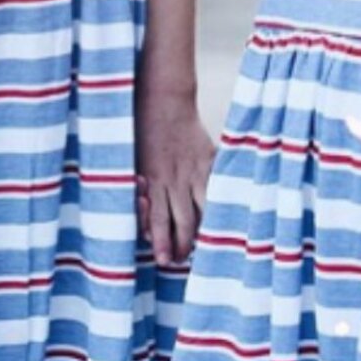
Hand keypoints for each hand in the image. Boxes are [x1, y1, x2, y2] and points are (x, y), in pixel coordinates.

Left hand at [135, 94, 215, 265]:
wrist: (164, 99)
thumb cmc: (141, 133)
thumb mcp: (134, 163)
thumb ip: (143, 192)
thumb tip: (148, 224)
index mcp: (152, 180)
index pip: (158, 219)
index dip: (161, 242)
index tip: (164, 260)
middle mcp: (174, 178)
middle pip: (183, 221)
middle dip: (184, 245)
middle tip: (183, 261)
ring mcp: (195, 169)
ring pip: (203, 209)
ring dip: (204, 231)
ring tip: (205, 248)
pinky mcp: (210, 159)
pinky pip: (218, 187)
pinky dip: (221, 204)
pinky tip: (226, 219)